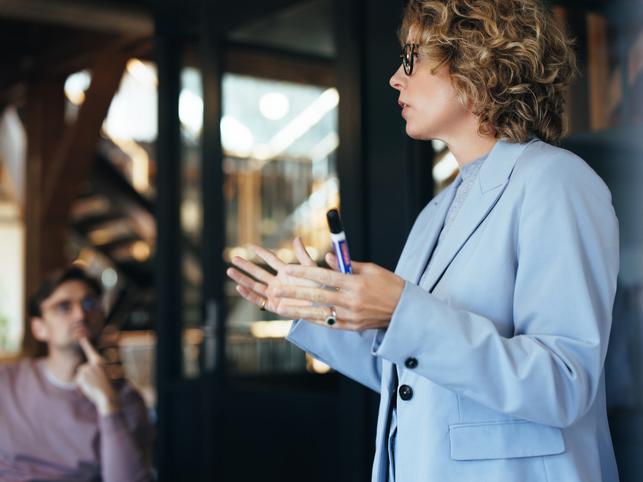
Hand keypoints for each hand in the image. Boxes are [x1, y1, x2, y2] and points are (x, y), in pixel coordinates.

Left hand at [75, 338, 119, 415]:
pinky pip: (77, 381)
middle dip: (85, 376)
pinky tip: (89, 388)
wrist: (107, 397)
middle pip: (82, 368)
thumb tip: (82, 369)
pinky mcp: (81, 375)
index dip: (85, 343)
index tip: (81, 336)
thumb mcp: (102, 375)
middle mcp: (92, 363)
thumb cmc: (106, 388)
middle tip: (95, 383)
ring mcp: (86, 368)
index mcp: (100, 361)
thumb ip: (93, 370)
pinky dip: (81, 386)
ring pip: (80, 375)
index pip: (90, 350)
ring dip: (83, 381)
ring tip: (93, 386)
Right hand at [226, 237, 320, 315]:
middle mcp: (278, 283)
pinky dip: (248, 294)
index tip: (250, 246)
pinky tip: (239, 287)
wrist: (324, 306)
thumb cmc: (321, 288)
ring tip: (229, 271)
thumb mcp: (311, 269)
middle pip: (258, 272)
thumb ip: (302, 255)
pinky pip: (258, 300)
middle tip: (233, 258)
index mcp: (286, 272)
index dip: (261, 252)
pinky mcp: (274, 306)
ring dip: (242, 278)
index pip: (271, 260)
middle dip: (246, 266)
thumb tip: (296, 238)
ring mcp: (275, 294)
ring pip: (254, 285)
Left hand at [272, 254, 404, 330]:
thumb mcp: (371, 269)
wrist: (405, 311)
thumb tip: (328, 258)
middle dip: (294, 292)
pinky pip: (327, 322)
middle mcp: (351, 300)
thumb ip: (347, 265)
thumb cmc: (389, 285)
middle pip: (317, 295)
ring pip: (318, 312)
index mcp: (356, 283)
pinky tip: (298, 316)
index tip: (288, 269)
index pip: (324, 276)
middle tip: (276, 290)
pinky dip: (312, 319)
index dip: (305, 272)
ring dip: (296, 310)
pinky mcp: (351, 326)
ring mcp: (350, 316)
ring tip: (279, 307)